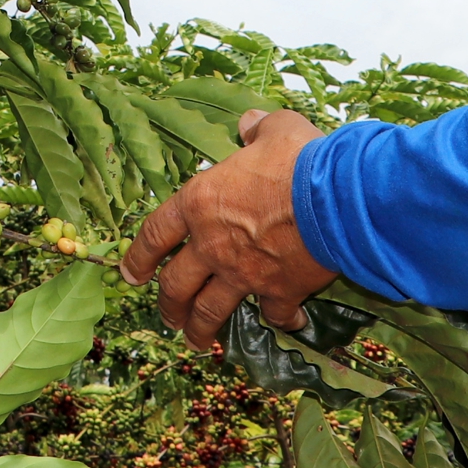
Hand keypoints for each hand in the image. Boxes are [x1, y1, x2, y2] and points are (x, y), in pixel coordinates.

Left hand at [121, 109, 333, 351]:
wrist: (336, 199)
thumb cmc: (299, 159)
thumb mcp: (275, 129)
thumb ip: (257, 130)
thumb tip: (248, 124)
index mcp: (200, 203)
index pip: (155, 234)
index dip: (138, 256)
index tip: (131, 276)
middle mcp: (212, 244)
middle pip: (176, 284)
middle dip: (168, 305)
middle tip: (167, 319)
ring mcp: (243, 273)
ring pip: (210, 310)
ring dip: (201, 329)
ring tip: (196, 342)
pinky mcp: (277, 292)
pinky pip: (272, 313)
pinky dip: (278, 319)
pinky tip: (286, 322)